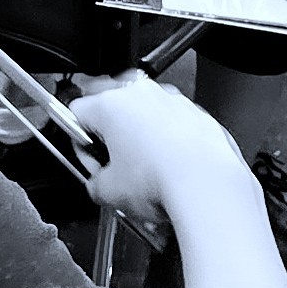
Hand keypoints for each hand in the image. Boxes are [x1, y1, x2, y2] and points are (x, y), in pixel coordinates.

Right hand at [69, 71, 247, 222]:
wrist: (209, 187)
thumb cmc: (162, 182)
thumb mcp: (108, 194)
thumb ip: (94, 183)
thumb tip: (99, 185)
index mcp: (110, 104)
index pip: (77, 114)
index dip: (81, 145)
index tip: (93, 165)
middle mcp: (141, 94)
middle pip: (112, 109)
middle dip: (111, 138)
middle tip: (117, 167)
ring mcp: (172, 101)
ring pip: (146, 117)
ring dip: (142, 141)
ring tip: (149, 176)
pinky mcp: (198, 115)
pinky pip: (175, 126)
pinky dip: (171, 144)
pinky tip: (172, 172)